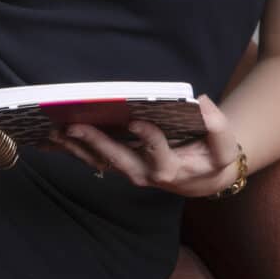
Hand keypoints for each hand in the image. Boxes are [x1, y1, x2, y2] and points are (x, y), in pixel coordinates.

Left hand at [47, 95, 242, 196]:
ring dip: (77, 147)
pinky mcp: (122, 164)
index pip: (158, 152)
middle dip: (95, 143)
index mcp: (171, 168)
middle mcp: (146, 173)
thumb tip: (200, 102)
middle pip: (118, 160)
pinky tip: (56, 137)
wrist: (205, 176)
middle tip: (74, 125)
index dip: (148, 137)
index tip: (136, 120)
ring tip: (55, 130)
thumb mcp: (224, 145)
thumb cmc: (213, 157)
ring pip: (101, 162)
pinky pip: (95, 159)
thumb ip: (217, 126)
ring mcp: (131, 170)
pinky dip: (75, 149)